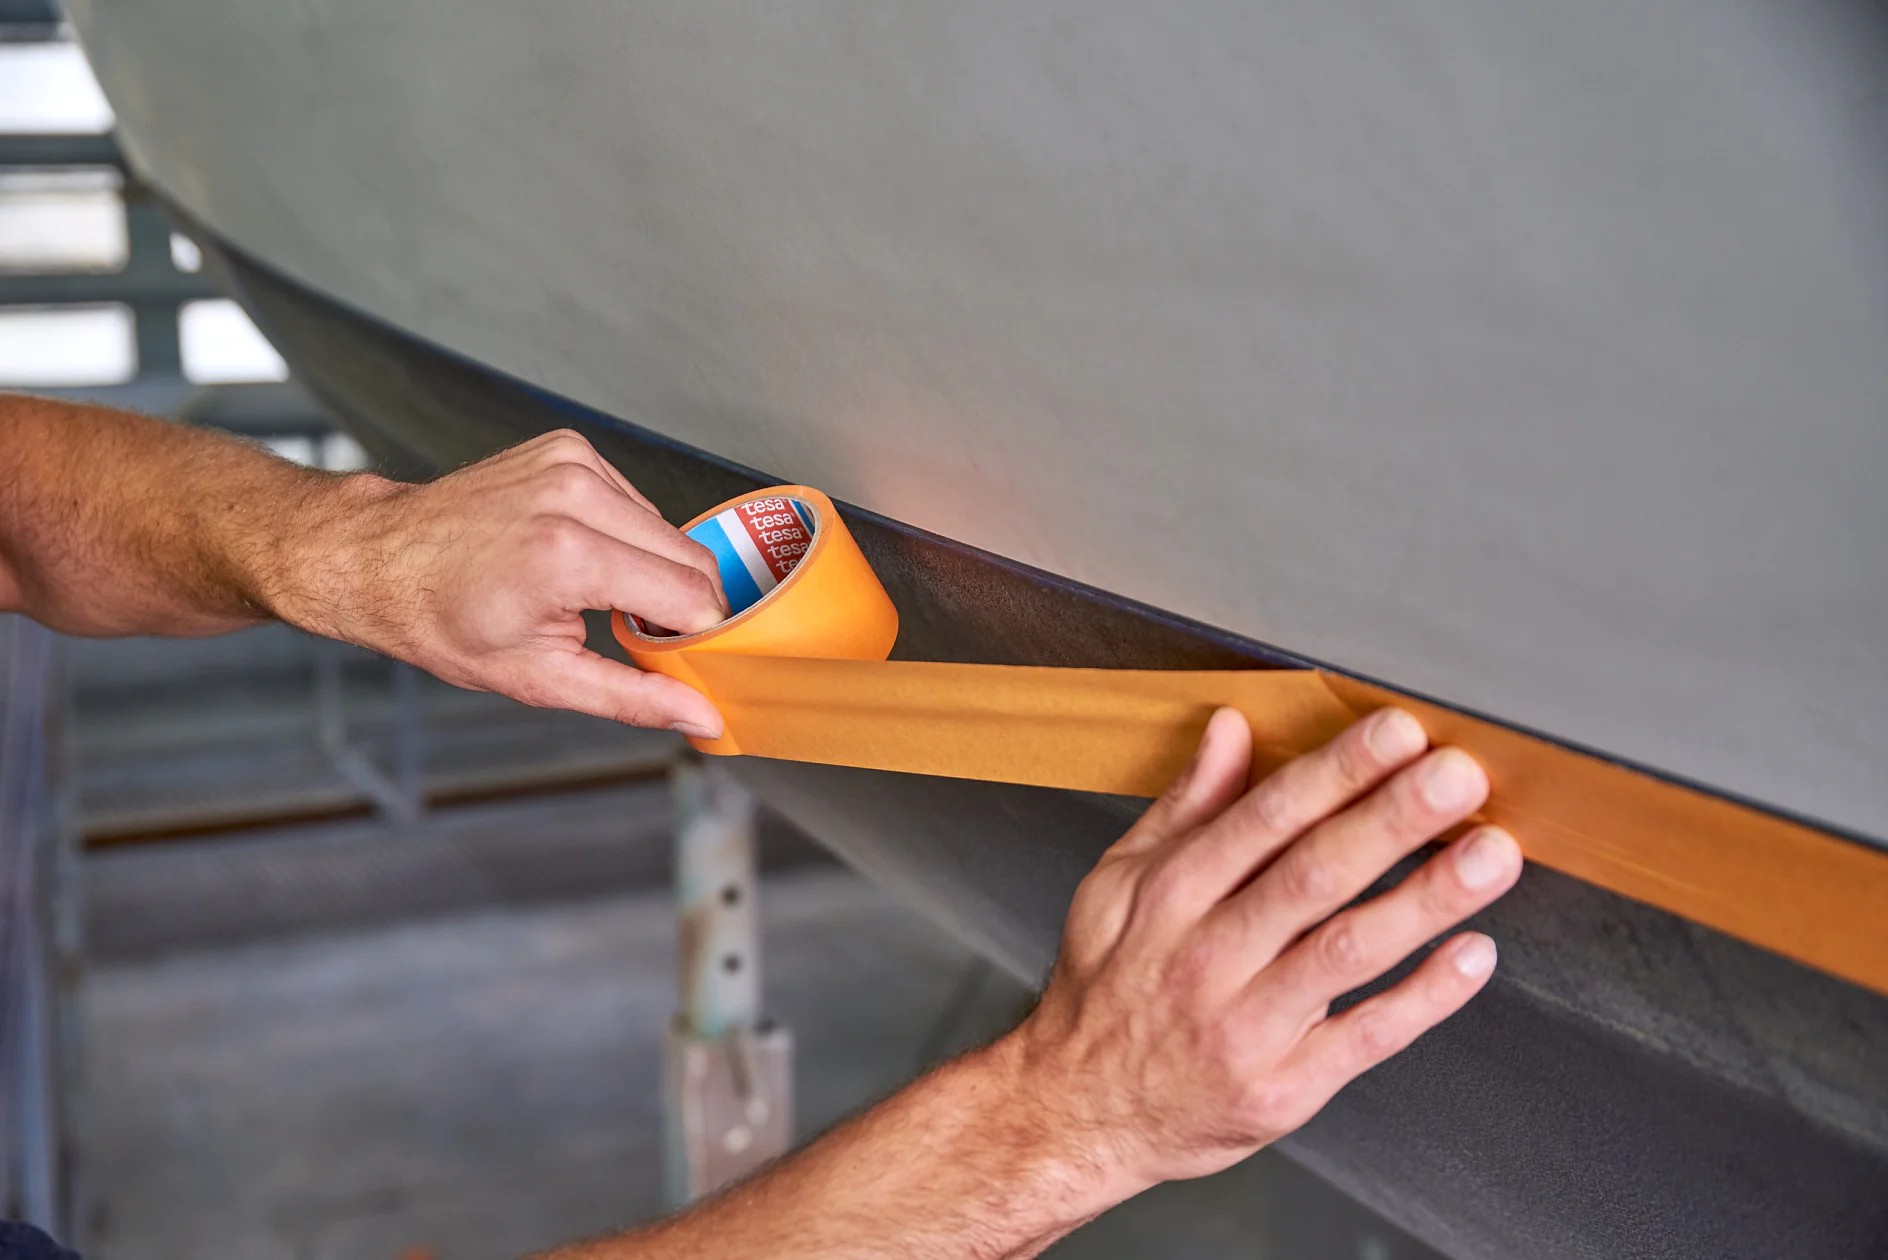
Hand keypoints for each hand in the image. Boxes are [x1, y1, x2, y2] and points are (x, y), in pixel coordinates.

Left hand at [280, 430, 729, 734]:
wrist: (376, 558)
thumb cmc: (438, 620)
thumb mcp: (537, 679)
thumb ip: (633, 698)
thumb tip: (701, 717)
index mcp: (568, 555)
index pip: (691, 596)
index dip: (698, 635)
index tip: (682, 658)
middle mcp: (575, 495)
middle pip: (691, 558)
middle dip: (681, 604)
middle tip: (639, 635)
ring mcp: (572, 462)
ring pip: (668, 529)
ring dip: (653, 568)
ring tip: (598, 596)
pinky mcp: (569, 448)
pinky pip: (634, 501)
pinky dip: (626, 535)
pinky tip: (582, 556)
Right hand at [1002, 705, 1520, 1207]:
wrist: (1079, 1113)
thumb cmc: (1106, 991)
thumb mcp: (1117, 884)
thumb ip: (1185, 806)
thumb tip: (1231, 729)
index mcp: (1169, 896)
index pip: (1264, 819)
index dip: (1336, 773)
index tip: (1397, 734)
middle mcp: (1206, 957)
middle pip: (1311, 877)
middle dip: (1391, 821)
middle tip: (1458, 777)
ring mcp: (1245, 1027)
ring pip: (1346, 952)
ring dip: (1426, 899)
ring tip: (1490, 855)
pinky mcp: (1283, 1090)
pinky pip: (1364, 1038)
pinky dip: (1424, 998)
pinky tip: (1472, 954)